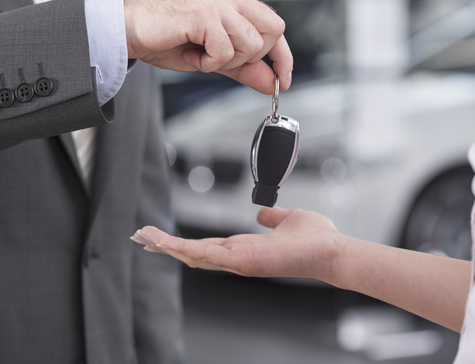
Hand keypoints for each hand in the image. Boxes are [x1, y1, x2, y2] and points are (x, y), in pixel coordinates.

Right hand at [124, 0, 292, 93]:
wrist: (129, 30)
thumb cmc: (165, 38)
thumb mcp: (212, 57)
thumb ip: (243, 67)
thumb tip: (271, 82)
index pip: (274, 25)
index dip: (282, 55)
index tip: (283, 79)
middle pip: (272, 31)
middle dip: (250, 57)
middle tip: (220, 59)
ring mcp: (218, 2)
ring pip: (251, 43)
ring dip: (226, 61)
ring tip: (200, 55)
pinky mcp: (204, 14)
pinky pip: (225, 50)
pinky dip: (208, 62)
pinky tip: (190, 54)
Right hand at [131, 207, 345, 281]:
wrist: (332, 250)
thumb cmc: (316, 239)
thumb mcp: (288, 219)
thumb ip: (272, 216)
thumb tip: (262, 212)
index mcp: (246, 248)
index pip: (208, 246)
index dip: (185, 242)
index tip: (164, 236)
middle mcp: (238, 257)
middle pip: (194, 253)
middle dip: (167, 245)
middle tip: (142, 237)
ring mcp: (239, 262)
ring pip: (194, 255)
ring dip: (168, 246)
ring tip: (145, 237)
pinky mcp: (242, 262)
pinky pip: (206, 255)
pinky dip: (183, 249)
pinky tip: (165, 243)